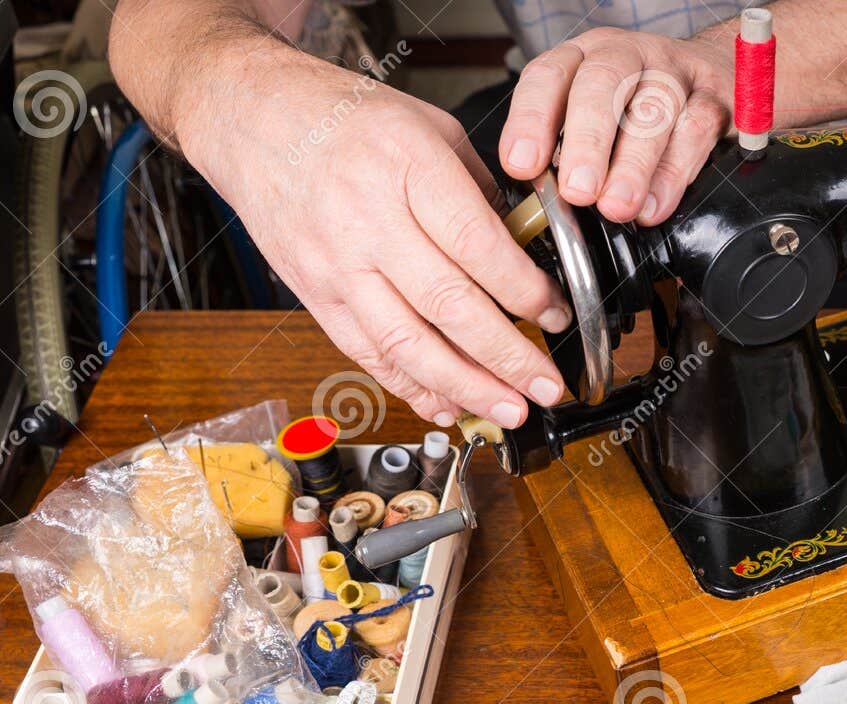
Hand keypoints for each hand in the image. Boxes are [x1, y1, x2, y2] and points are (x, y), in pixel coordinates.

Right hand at [183, 49, 569, 426]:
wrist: (253, 116)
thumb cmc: (344, 117)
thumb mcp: (430, 126)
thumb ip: (480, 190)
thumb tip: (526, 249)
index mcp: (406, 166)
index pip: (475, 244)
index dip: (524, 291)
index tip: (557, 313)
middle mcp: (367, 220)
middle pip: (448, 305)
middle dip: (507, 356)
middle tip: (546, 384)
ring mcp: (336, 264)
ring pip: (407, 344)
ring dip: (465, 387)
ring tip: (509, 409)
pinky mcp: (315, 294)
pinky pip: (368, 354)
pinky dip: (412, 387)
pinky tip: (450, 404)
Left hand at [498, 27, 733, 225]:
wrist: (718, 75)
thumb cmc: (641, 106)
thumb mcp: (595, 116)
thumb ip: (568, 152)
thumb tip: (545, 202)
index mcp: (584, 57)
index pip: (549, 76)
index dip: (531, 120)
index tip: (522, 165)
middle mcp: (627, 56)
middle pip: (603, 84)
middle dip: (587, 142)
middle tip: (578, 190)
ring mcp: (674, 72)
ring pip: (654, 109)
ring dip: (633, 165)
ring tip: (617, 207)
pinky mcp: (715, 96)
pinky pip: (697, 129)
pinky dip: (675, 173)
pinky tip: (656, 204)